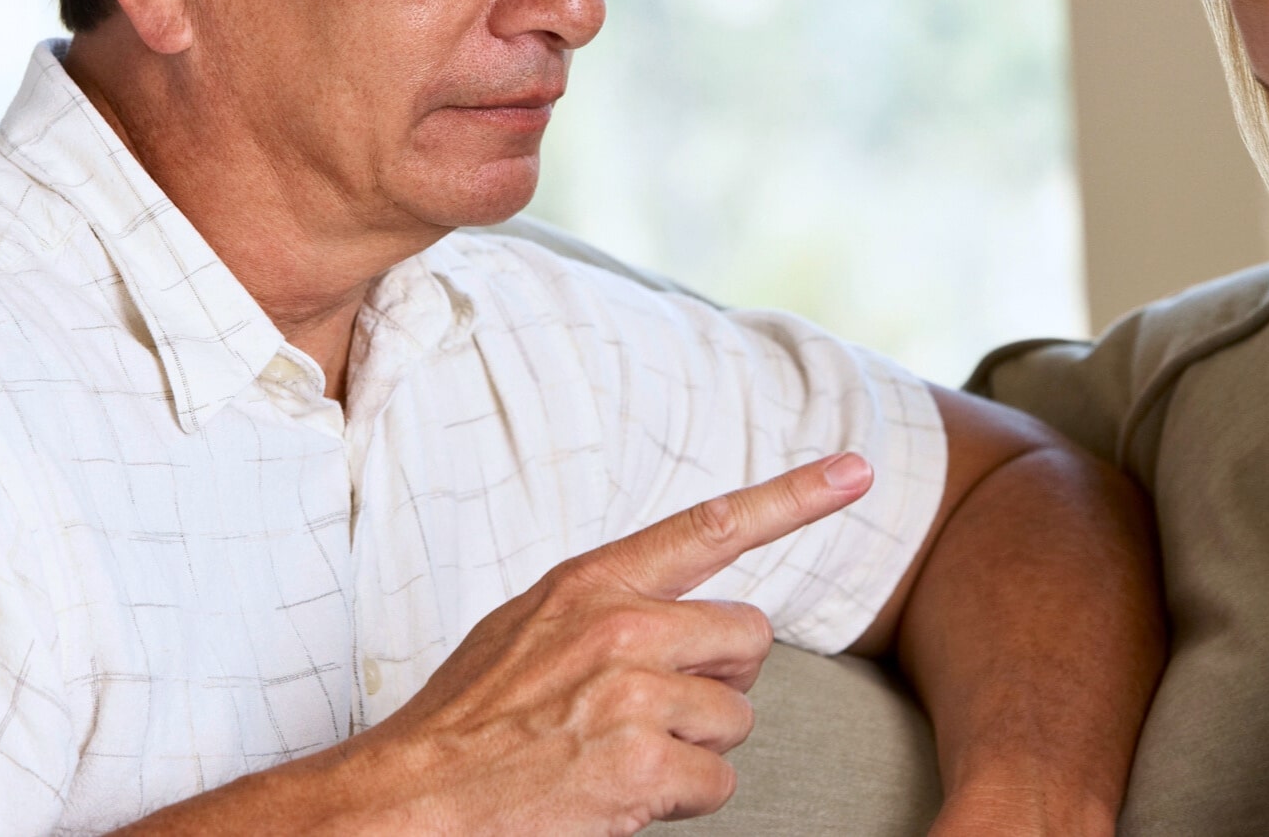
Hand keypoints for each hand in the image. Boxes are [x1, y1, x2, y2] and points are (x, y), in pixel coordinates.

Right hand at [330, 452, 874, 835]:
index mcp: (594, 581)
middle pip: (748, 638)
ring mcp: (630, 697)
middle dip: (720, 679)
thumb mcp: (530, 624)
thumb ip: (609, 604)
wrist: (411, 796)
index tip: (858, 470)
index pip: (713, 524)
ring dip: (694, 747)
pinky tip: (622, 793)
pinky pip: (716, 783)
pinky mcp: (637, 767)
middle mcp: (621, 627)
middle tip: (654, 707)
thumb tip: (681, 607)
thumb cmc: (472, 716)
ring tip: (620, 753)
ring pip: (735, 718)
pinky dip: (681, 799)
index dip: (795, 496)